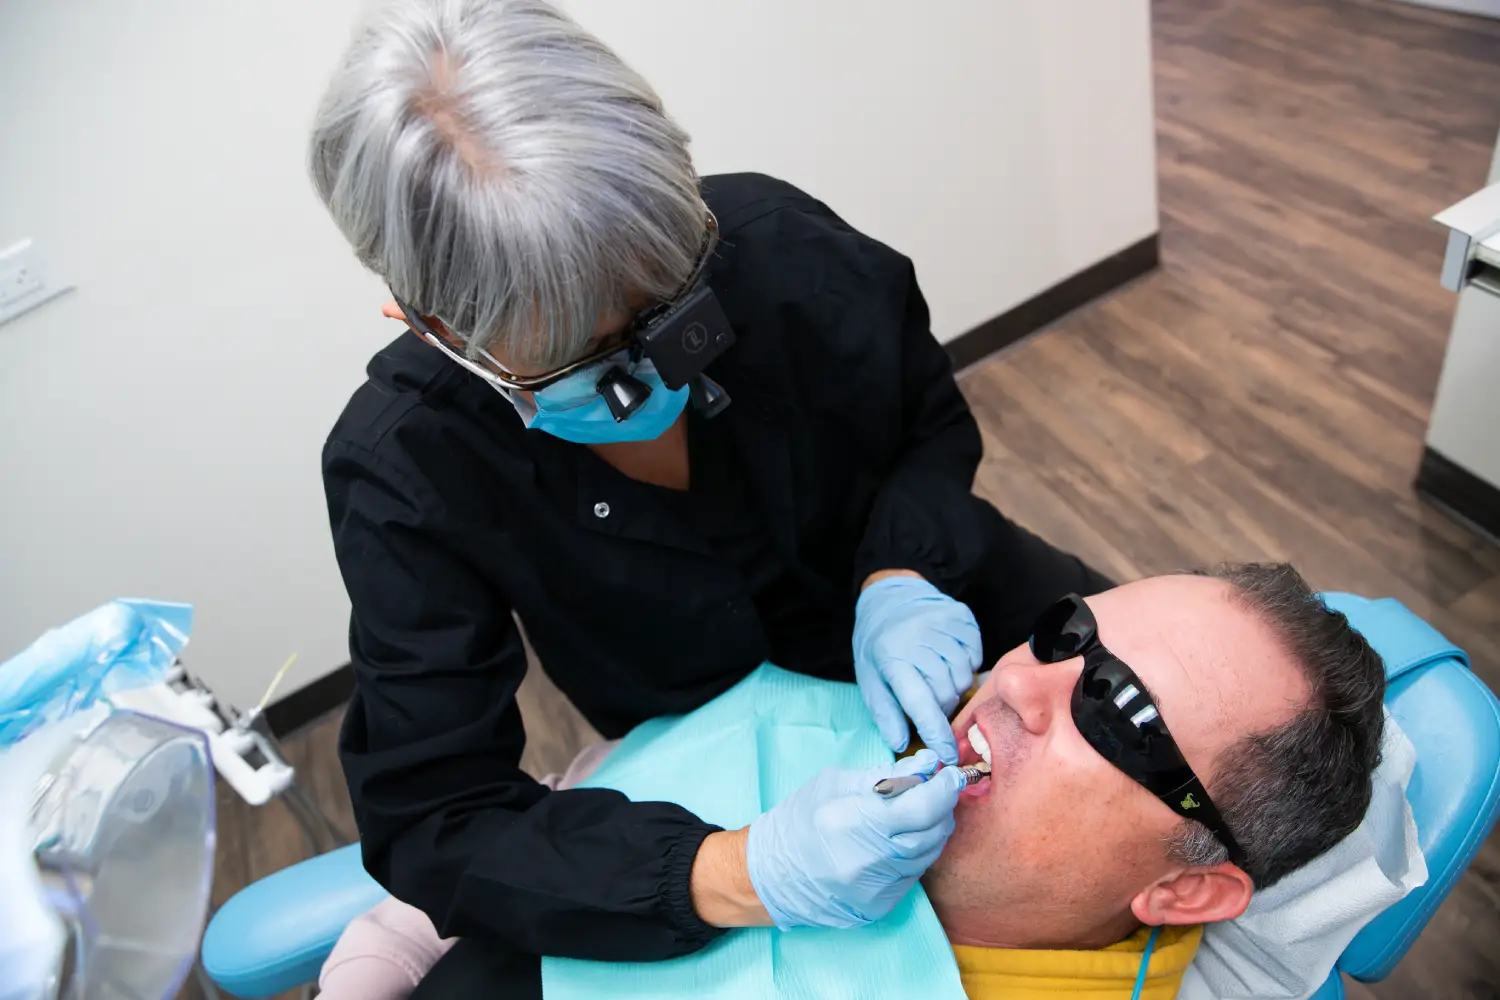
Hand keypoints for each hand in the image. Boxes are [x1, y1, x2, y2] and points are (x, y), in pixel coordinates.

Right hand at [745, 750, 963, 928]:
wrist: (772, 873)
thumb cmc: (799, 820)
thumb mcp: (835, 784)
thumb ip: (885, 775)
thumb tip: (926, 765)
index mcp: (854, 822)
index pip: (921, 806)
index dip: (944, 787)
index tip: (950, 773)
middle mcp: (870, 860)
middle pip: (932, 831)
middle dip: (943, 805)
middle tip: (939, 788)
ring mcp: (877, 888)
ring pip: (929, 854)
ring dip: (933, 829)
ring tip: (921, 811)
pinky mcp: (881, 905)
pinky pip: (915, 874)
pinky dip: (918, 852)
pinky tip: (904, 838)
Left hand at [853, 575, 981, 762]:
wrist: (891, 598)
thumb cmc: (879, 645)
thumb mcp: (870, 679)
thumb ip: (885, 713)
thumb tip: (900, 743)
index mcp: (892, 658)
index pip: (919, 702)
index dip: (935, 732)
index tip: (947, 755)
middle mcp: (919, 640)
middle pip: (946, 693)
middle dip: (940, 704)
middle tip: (928, 695)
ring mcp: (943, 626)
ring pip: (964, 678)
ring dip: (953, 685)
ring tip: (936, 674)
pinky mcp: (962, 618)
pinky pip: (976, 657)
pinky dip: (966, 664)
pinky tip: (948, 657)